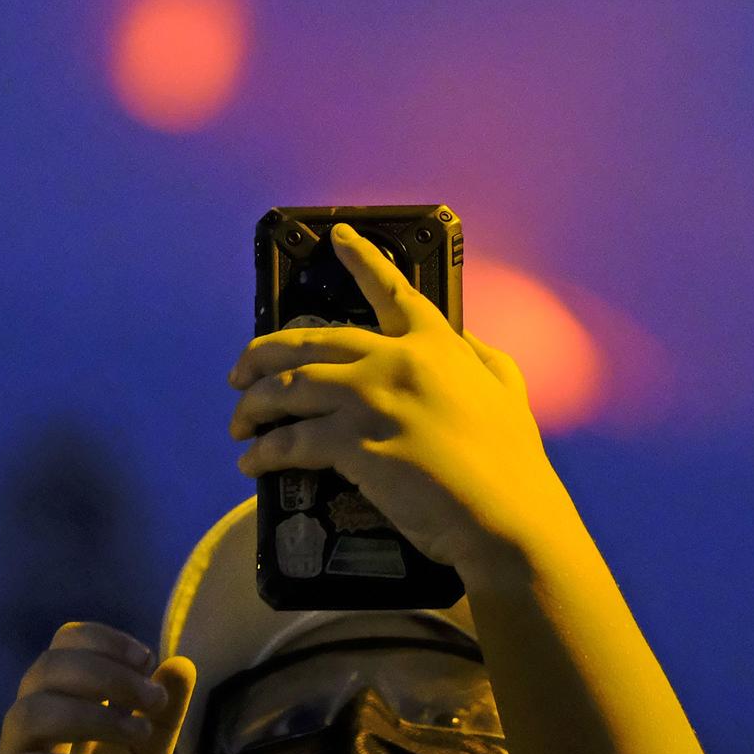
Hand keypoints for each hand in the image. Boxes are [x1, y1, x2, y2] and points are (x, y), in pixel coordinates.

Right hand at [0, 621, 194, 753]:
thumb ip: (162, 720)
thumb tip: (181, 662)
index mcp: (64, 709)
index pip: (63, 646)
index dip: (102, 641)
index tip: (146, 660)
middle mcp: (33, 729)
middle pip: (47, 669)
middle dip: (106, 673)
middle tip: (150, 699)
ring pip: (28, 713)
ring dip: (90, 714)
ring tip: (136, 734)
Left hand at [228, 222, 574, 574]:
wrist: (507, 516)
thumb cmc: (514, 464)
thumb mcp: (510, 394)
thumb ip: (484, 358)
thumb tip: (464, 337)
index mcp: (438, 346)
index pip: (392, 291)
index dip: (362, 258)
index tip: (337, 236)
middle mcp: (398, 361)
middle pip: (312, 341)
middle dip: (262, 353)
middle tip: (238, 372)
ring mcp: (373, 399)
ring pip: (290, 387)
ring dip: (253, 404)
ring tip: (238, 423)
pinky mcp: (355, 443)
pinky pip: (291, 439)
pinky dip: (264, 451)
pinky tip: (251, 462)